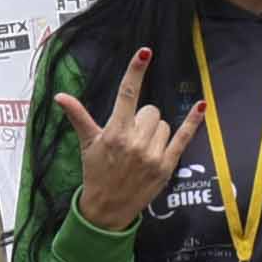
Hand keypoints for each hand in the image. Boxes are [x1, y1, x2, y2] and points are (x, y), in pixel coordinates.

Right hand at [55, 49, 179, 230]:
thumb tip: (60, 96)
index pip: (126, 94)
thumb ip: (78, 116)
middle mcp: (135, 142)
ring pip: (164, 125)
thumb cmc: (96, 173)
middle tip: (130, 138)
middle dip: (142, 120)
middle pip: (151, 111)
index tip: (145, 52)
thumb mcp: (87, 144)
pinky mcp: (167, 165)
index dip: (136, 71)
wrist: (107, 209)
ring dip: (155, 132)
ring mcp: (153, 154)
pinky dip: (193, 121)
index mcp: (115, 133)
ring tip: (140, 150)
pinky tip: (201, 106)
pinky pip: (184, 137)